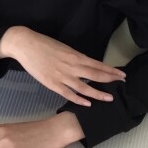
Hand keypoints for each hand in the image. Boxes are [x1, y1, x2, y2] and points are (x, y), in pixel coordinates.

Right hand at [0, 26, 124, 105]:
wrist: (25, 44)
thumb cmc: (44, 44)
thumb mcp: (63, 48)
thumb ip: (74, 57)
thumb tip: (86, 65)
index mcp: (75, 55)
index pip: (97, 64)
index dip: (110, 70)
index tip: (121, 74)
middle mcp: (71, 66)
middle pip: (95, 75)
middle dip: (110, 80)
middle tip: (122, 84)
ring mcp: (62, 76)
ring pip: (84, 87)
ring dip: (98, 93)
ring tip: (109, 98)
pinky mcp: (52, 83)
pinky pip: (68, 94)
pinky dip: (78, 99)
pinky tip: (87, 103)